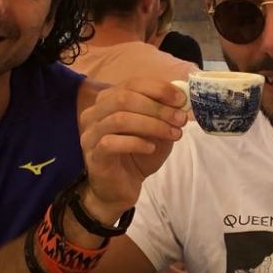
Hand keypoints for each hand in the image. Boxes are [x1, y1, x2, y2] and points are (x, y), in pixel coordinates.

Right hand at [77, 77, 187, 223]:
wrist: (120, 189)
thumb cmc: (138, 156)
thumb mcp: (156, 131)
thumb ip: (164, 114)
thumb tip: (181, 100)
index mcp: (108, 101)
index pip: (132, 84)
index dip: (159, 89)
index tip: (181, 100)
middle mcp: (94, 113)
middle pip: (124, 98)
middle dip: (158, 107)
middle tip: (180, 119)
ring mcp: (90, 134)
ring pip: (119, 119)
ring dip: (152, 125)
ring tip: (173, 134)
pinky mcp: (93, 155)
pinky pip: (112, 142)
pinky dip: (136, 143)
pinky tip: (151, 148)